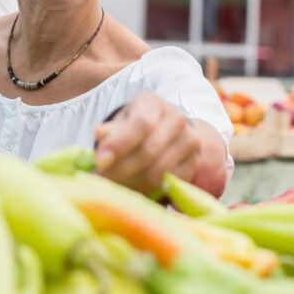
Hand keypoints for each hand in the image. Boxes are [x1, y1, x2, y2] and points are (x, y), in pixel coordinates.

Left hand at [94, 92, 225, 196]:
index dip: (120, 144)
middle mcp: (176, 118)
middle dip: (121, 170)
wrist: (163, 131)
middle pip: (150, 150)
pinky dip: (148, 190)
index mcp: (153, 103)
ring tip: (113, 187)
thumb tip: (99, 133)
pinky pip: (169, 182)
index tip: (100, 162)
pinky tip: (132, 188)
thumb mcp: (120, 122)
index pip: (141, 123)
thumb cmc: (134, 125)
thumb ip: (110, 129)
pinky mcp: (193, 162)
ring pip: (159, 170)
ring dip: (132, 183)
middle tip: (101, 182)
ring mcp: (189, 141)